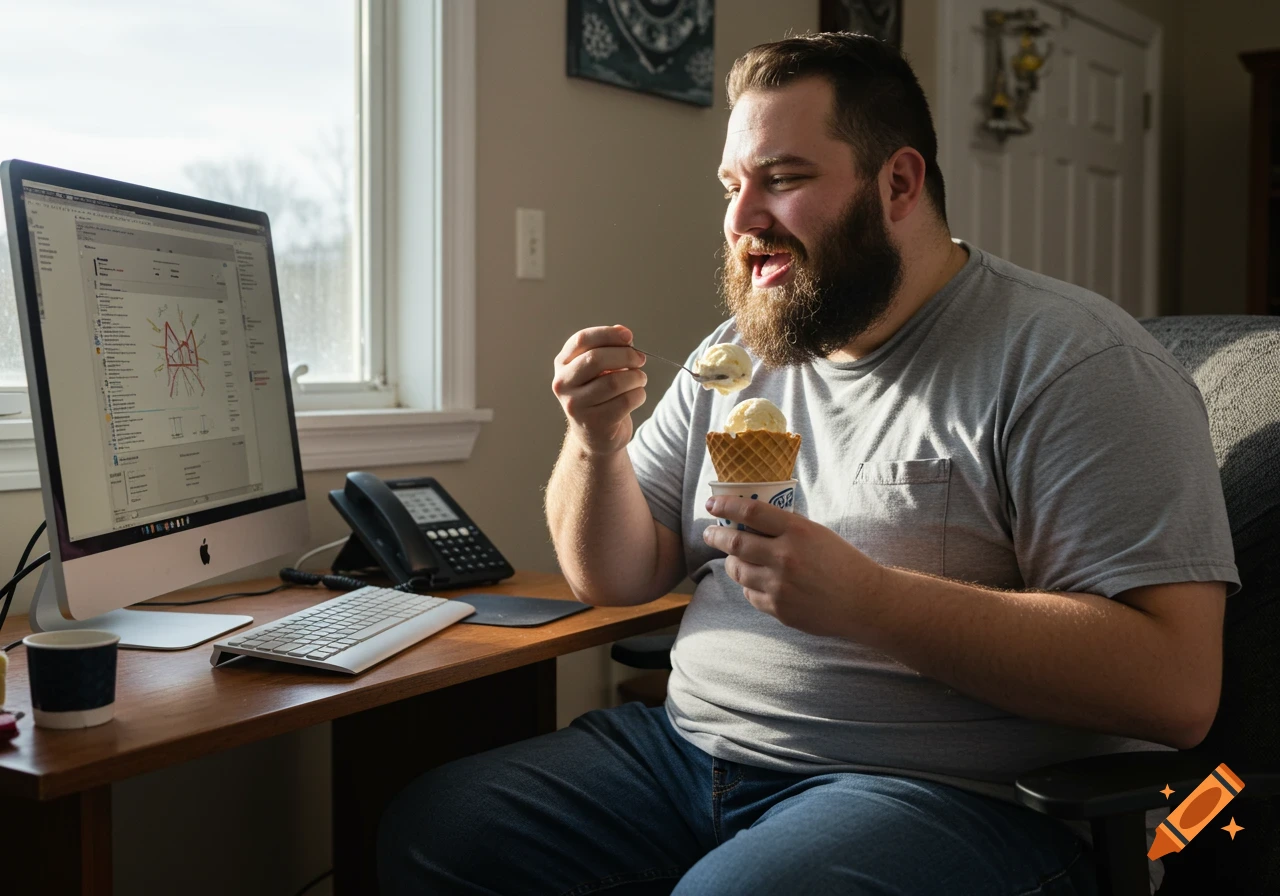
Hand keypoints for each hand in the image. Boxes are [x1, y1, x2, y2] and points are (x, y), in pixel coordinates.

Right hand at [552, 325, 647, 455]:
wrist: (596, 435)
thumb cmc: (600, 396)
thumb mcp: (599, 369)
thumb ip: (609, 348)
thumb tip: (623, 332)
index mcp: (562, 364)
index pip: (582, 340)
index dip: (608, 334)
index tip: (628, 336)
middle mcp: (563, 384)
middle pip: (596, 359)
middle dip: (626, 356)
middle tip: (641, 360)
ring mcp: (576, 405)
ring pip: (614, 382)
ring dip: (636, 377)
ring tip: (640, 380)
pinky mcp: (594, 423)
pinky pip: (625, 401)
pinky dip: (639, 395)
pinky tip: (637, 396)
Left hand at [702, 495, 886, 637]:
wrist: (864, 602)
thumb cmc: (842, 562)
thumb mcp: (817, 533)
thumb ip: (786, 528)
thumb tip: (750, 521)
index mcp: (798, 531)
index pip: (750, 512)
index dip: (726, 506)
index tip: (712, 505)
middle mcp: (785, 557)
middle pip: (735, 543)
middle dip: (715, 536)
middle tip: (709, 533)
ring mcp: (780, 586)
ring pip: (737, 571)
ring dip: (731, 562)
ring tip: (733, 558)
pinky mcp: (779, 609)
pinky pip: (750, 595)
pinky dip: (749, 586)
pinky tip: (756, 581)